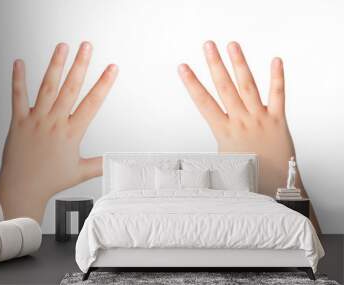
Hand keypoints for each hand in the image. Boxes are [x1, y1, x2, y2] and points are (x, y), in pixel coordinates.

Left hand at [0, 42, 117, 221]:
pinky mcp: (18, 121)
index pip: (92, 103)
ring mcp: (36, 120)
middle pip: (71, 88)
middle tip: (87, 47)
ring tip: (62, 47)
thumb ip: (100, 164)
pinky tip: (19, 63)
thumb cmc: (50, 180)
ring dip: (55, 65)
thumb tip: (115, 161)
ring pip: (47, 87)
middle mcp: (54, 122)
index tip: (111, 69)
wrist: (23, 188)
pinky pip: (18, 97)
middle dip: (81, 64)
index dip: (104, 84)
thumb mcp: (80, 172)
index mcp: (71, 133)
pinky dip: (18, 79)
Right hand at [178, 41, 318, 229]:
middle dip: (214, 64)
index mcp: (225, 133)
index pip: (203, 103)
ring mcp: (260, 118)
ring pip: (248, 86)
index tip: (183, 68)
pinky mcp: (278, 120)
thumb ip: (206, 159)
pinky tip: (275, 61)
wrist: (276, 188)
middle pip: (225, 87)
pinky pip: (278, 95)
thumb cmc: (249, 180)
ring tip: (232, 45)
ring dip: (239, 64)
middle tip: (208, 46)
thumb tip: (187, 166)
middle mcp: (241, 121)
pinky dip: (278, 77)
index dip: (192, 84)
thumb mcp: (221, 168)